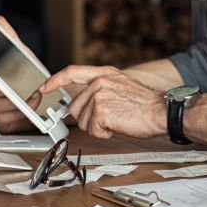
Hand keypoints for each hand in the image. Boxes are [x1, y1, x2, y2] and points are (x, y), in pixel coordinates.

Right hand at [0, 16, 37, 132]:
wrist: (36, 94)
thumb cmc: (26, 74)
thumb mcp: (21, 54)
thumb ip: (10, 38)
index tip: (4, 83)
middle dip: (15, 94)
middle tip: (31, 91)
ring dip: (19, 106)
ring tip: (33, 100)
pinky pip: (2, 121)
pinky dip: (17, 118)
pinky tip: (26, 112)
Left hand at [41, 65, 165, 138]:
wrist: (161, 112)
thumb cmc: (146, 104)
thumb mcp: (121, 86)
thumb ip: (101, 89)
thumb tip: (83, 102)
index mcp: (105, 73)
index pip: (72, 72)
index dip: (55, 80)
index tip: (44, 87)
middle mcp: (100, 82)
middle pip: (75, 106)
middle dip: (88, 118)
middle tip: (109, 118)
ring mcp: (99, 95)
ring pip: (83, 121)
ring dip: (98, 127)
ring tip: (117, 120)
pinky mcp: (100, 111)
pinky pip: (92, 130)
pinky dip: (104, 133)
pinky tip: (118, 125)